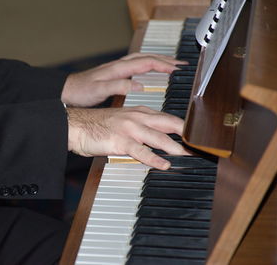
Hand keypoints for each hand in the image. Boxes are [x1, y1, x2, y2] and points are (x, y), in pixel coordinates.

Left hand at [61, 53, 186, 106]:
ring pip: (142, 60)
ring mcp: (117, 69)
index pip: (146, 62)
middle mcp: (119, 66)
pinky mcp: (114, 74)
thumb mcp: (99, 91)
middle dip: (165, 60)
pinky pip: (136, 65)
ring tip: (171, 65)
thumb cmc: (81, 91)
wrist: (68, 91)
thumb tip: (139, 86)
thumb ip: (119, 87)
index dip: (163, 65)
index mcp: (118, 69)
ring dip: (157, 61)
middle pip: (147, 58)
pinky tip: (150, 71)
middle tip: (180, 65)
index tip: (177, 69)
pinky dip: (147, 65)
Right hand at [67, 106, 187, 169]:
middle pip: (168, 124)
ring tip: (187, 154)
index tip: (194, 135)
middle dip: (186, 133)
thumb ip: (140, 128)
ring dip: (174, 146)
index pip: (166, 118)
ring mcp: (129, 128)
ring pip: (157, 137)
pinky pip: (140, 150)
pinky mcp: (120, 140)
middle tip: (199, 144)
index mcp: (139, 112)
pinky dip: (153, 158)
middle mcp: (137, 117)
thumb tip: (156, 139)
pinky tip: (163, 164)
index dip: (183, 126)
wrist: (77, 125)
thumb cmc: (98, 125)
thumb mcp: (123, 121)